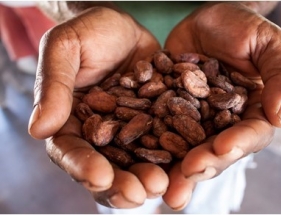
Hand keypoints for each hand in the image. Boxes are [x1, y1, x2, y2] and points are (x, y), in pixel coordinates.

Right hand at [28, 7, 165, 207]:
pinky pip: (170, 147)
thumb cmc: (89, 32)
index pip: (71, 152)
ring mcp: (133, 135)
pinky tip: (188, 167)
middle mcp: (101, 137)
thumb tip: (38, 131)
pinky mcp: (161, 127)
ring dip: (150, 179)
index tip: (100, 177)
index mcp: (71, 123)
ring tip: (163, 186)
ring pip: (139, 166)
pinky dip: (178, 160)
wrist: (126, 25)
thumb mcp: (66, 47)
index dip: (84, 167)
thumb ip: (54, 86)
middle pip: (108, 170)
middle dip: (122, 186)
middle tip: (140, 194)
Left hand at [162, 2, 280, 209]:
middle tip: (189, 172)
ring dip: (177, 171)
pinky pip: (160, 135)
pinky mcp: (170, 116)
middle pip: (220, 151)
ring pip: (190, 152)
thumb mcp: (269, 43)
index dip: (240, 142)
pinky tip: (136, 162)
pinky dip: (149, 150)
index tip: (223, 146)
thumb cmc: (244, 26)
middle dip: (206, 163)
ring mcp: (198, 123)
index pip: (253, 133)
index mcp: (258, 112)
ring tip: (163, 188)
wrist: (206, 15)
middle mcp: (229, 124)